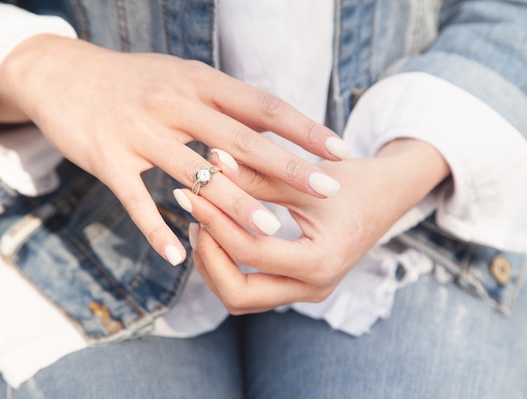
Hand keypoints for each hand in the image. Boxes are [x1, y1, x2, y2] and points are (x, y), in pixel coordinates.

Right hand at [0, 34, 351, 264]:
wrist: (59, 73)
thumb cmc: (129, 79)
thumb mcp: (178, 75)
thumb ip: (219, 99)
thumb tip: (268, 120)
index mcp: (196, 81)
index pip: (261, 105)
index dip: (303, 128)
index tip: (340, 149)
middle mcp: (172, 103)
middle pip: (239, 140)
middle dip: (287, 167)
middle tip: (326, 190)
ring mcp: (139, 131)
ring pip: (195, 174)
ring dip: (233, 206)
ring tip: (269, 231)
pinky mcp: (107, 158)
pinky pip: (137, 201)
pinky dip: (157, 231)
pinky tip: (179, 256)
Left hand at [176, 139, 449, 312]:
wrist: (388, 195)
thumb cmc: (353, 180)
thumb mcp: (306, 175)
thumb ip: (257, 174)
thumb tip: (210, 162)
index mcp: (321, 262)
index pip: (250, 251)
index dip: (215, 221)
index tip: (192, 192)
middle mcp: (314, 287)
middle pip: (238, 294)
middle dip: (207, 257)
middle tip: (193, 217)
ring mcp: (307, 291)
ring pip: (240, 298)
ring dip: (214, 265)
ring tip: (201, 222)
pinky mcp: (300, 285)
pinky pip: (251, 290)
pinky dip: (228, 266)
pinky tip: (218, 231)